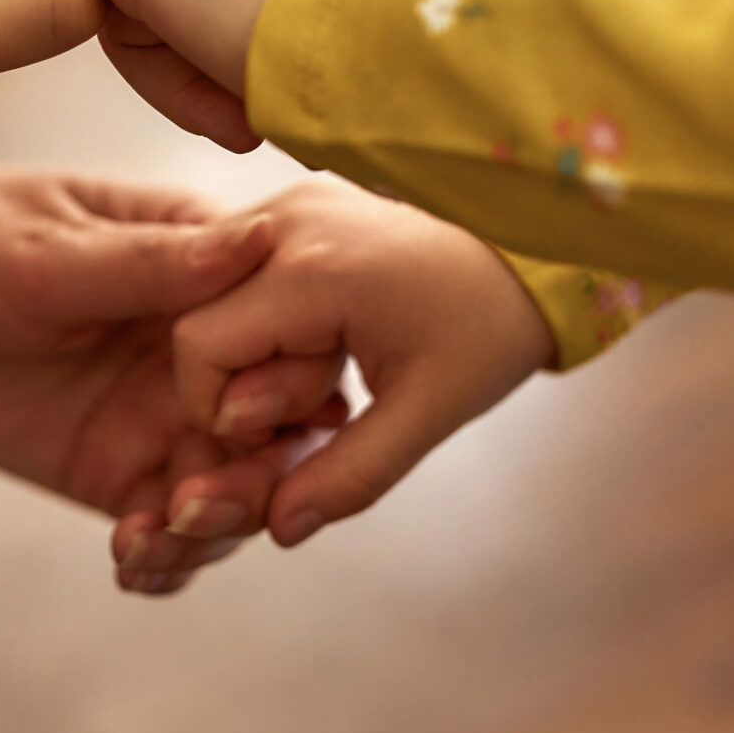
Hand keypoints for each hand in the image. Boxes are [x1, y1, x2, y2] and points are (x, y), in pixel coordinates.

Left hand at [0, 134, 348, 594]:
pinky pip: (165, 527)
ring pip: (229, 490)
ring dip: (211, 529)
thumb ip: (154, 266)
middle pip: (275, 430)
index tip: (244, 422)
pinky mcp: (114, 467)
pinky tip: (130, 561)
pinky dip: (164, 559)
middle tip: (197, 507)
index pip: (291, 333)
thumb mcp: (53, 253)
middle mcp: (201, 348)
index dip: (288, 387)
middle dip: (256, 480)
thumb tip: (261, 243)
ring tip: (151, 538)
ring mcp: (160, 412)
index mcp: (208, 270)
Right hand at [1, 0, 355, 150]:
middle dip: (191, 89)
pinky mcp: (351, 23)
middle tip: (235, 124)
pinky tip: (307, 115)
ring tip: (272, 123)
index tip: (175, 79)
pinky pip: (287, 75)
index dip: (137, 55)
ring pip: (225, 67)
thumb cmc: (260, 4)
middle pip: (170, 38)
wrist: (394, 43)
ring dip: (234, 103)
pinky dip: (282, 104)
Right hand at [162, 176, 551, 553]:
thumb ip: (349, 474)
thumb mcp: (429, 412)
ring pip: (212, 296)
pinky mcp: (297, 205)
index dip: (225, 411)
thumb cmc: (490, 326)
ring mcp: (290, 203)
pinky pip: (241, 274)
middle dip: (240, 382)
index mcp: (314, 269)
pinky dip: (264, 319)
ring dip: (252, 349)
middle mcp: (286, 219)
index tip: (290, 431)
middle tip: (317, 402)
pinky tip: (322, 338)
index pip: (199, 348)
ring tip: (327, 365)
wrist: (536, 249)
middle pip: (196, 320)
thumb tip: (278, 529)